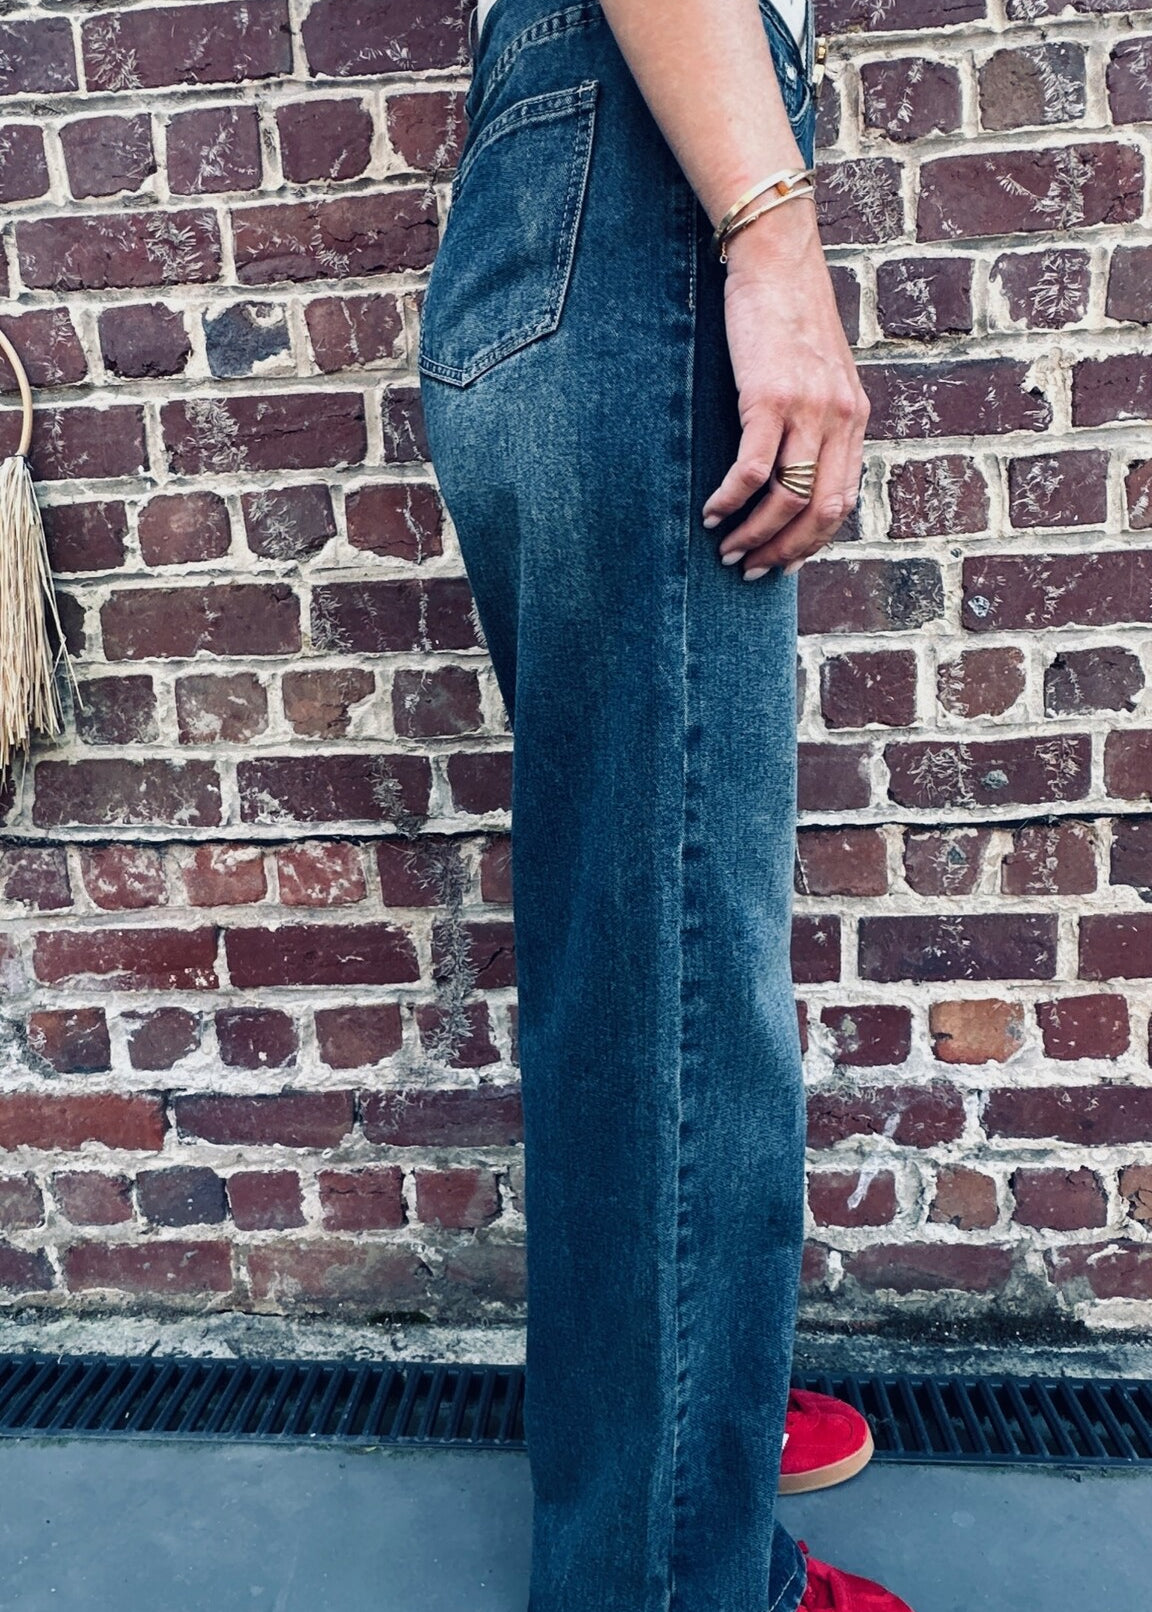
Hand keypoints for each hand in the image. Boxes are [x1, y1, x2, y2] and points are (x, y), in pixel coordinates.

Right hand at [702, 200, 868, 578]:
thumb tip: (792, 467)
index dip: (811, 543)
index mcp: (854, 418)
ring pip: (786, 499)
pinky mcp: (770, 398)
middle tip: (750, 568)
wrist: (777, 257)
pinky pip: (752, 469)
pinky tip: (711, 510)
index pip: (842, 502)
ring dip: (754, 534)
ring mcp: (808, 410)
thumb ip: (815, 419)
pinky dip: (731, 500)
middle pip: (819, 513)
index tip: (781, 562)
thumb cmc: (787, 313)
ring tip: (725, 547)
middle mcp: (840, 419)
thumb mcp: (817, 373)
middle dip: (783, 551)